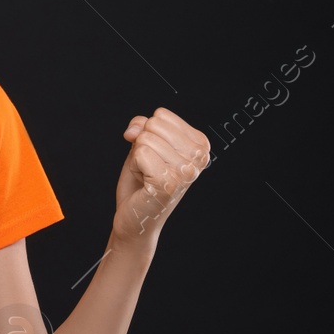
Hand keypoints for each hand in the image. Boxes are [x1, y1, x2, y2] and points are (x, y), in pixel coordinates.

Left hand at [111, 107, 209, 247]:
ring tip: (148, 176)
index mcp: (200, 146)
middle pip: (154, 125)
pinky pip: (140, 153)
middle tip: (149, 168)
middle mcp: (199, 158)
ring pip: (145, 139)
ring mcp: (186, 172)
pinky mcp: (169, 183)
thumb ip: (142, 126)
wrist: (135, 218)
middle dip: (142, 144)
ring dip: (138, 158)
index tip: (155, 156)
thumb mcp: (144, 144)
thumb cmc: (141, 181)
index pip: (162, 115)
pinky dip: (134, 166)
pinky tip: (145, 183)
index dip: (148, 133)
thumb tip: (133, 130)